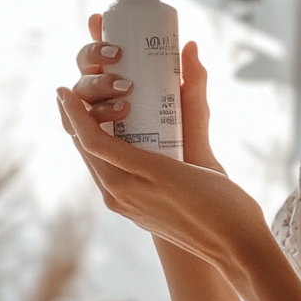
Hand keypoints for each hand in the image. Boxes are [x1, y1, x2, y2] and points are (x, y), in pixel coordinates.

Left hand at [56, 85, 263, 271]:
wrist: (236, 249)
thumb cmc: (226, 205)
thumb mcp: (202, 159)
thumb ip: (194, 109)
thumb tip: (192, 51)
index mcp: (134, 180)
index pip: (91, 141)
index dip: (75, 112)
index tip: (64, 88)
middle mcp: (122, 195)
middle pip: (88, 151)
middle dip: (80, 120)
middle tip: (78, 91)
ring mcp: (128, 207)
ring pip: (99, 165)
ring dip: (92, 138)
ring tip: (97, 112)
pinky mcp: (137, 213)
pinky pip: (113, 178)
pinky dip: (109, 156)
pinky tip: (122, 142)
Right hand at [72, 14, 223, 172]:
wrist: (194, 188)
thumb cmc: (192, 143)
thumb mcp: (194, 109)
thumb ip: (195, 80)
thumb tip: (189, 44)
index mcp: (123, 86)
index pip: (102, 56)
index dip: (95, 35)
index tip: (97, 18)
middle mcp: (104, 103)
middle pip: (85, 73)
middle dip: (93, 60)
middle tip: (120, 64)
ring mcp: (98, 126)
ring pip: (78, 100)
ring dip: (93, 90)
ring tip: (125, 101)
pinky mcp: (97, 151)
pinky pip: (76, 132)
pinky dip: (74, 118)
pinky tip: (83, 111)